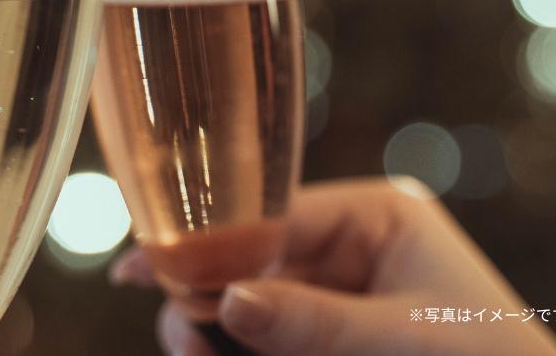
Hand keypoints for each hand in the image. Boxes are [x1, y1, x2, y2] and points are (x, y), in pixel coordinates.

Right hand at [110, 177, 555, 355]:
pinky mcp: (323, 327)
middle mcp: (347, 242)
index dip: (213, 237)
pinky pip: (263, 328)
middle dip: (202, 283)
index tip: (152, 259)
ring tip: (189, 350)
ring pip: (246, 293)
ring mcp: (331, 286)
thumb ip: (315, 321)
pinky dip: (231, 340)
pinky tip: (206, 351)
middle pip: (250, 253)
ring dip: (208, 318)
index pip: (276, 214)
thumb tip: (229, 302)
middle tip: (161, 310)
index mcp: (376, 215)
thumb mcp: (402, 335)